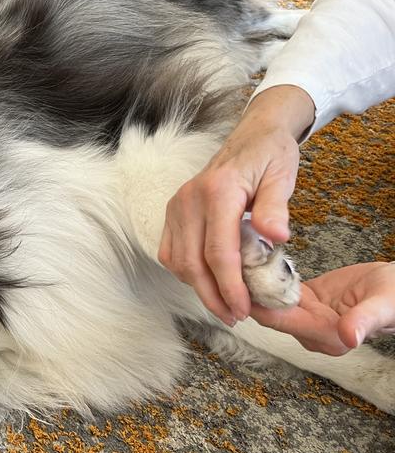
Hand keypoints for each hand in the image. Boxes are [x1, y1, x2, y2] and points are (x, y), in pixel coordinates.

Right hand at [158, 85, 315, 324]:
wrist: (252, 135)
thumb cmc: (270, 155)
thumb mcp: (282, 175)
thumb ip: (276, 207)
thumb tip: (277, 238)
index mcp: (218, 191)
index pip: (218, 252)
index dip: (230, 287)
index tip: (245, 309)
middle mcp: (189, 200)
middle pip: (193, 263)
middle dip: (213, 296)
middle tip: (235, 317)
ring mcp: (177, 207)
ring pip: (178, 262)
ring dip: (198, 288)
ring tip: (224, 304)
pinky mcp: (173, 213)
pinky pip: (170, 252)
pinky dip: (186, 273)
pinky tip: (207, 282)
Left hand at [251, 262, 394, 354]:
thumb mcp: (386, 305)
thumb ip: (366, 320)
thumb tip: (349, 337)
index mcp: (327, 336)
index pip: (281, 321)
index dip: (258, 304)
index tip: (239, 285)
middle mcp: (311, 330)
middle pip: (270, 311)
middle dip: (249, 292)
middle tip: (229, 265)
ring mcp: (307, 316)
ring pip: (272, 300)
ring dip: (256, 283)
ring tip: (237, 258)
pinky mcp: (307, 301)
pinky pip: (282, 290)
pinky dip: (269, 277)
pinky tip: (255, 260)